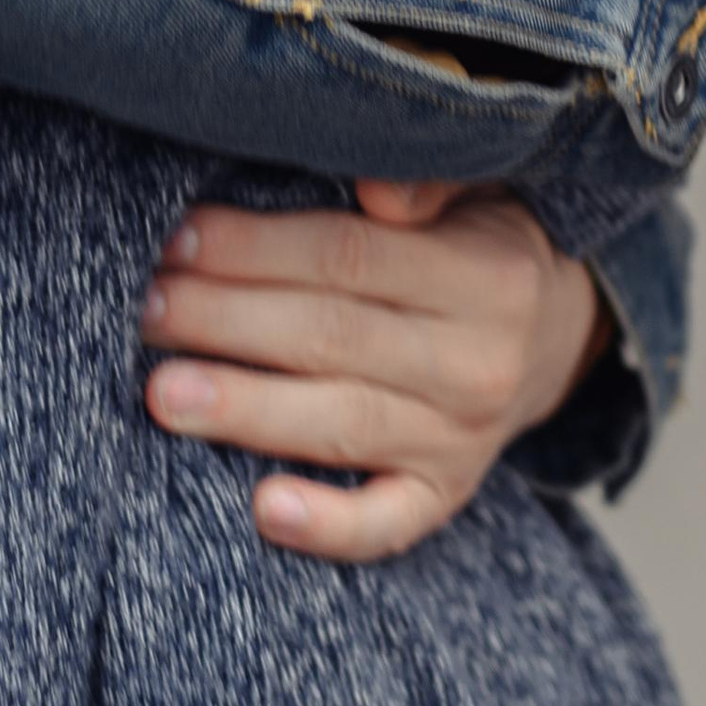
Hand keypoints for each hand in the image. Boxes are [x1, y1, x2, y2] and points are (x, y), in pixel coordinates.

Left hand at [137, 181, 612, 564]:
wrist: (558, 333)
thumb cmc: (483, 239)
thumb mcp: (480, 185)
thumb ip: (428, 178)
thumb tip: (376, 183)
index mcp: (485, 275)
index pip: (352, 258)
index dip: (260, 249)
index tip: (183, 238)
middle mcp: (477, 363)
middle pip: (331, 338)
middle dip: (227, 323)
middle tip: (147, 311)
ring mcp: (462, 440)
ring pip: (342, 425)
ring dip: (246, 412)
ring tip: (163, 398)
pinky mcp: (446, 495)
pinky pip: (387, 523)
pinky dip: (328, 526)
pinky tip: (263, 513)